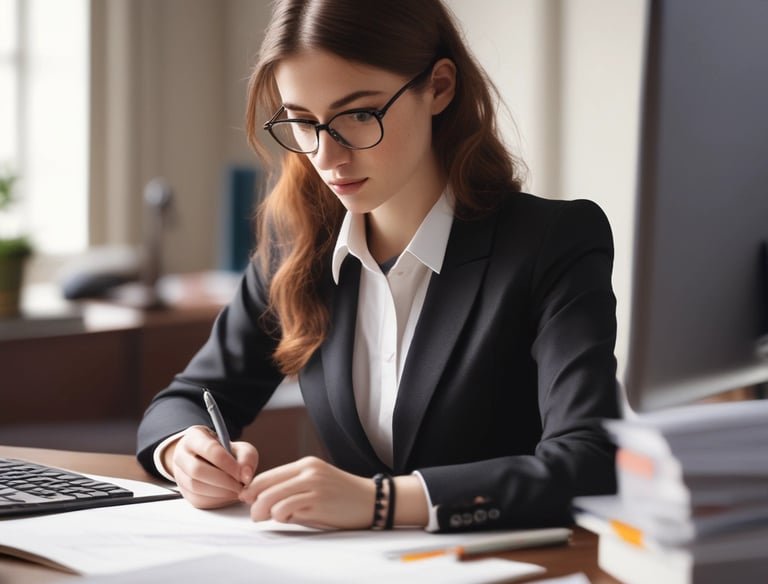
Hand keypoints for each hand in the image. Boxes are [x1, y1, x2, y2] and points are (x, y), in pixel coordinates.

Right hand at [167, 425, 258, 508]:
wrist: (211, 461)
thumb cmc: (226, 453)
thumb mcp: (240, 448)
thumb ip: (246, 457)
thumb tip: (246, 476)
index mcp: (194, 437)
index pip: (209, 449)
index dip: (227, 463)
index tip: (242, 473)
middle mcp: (181, 455)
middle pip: (197, 470)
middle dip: (223, 481)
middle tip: (241, 486)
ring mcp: (179, 475)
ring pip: (196, 487)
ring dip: (221, 492)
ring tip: (236, 490)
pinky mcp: (184, 492)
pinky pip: (198, 500)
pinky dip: (216, 500)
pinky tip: (228, 495)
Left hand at [239, 457, 373, 528]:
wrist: (371, 501)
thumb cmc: (342, 495)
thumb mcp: (317, 481)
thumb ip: (293, 486)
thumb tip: (262, 500)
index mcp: (306, 464)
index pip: (268, 475)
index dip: (252, 490)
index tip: (247, 500)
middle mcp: (308, 472)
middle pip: (265, 487)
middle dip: (253, 504)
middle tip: (255, 516)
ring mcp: (313, 487)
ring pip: (272, 500)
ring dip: (265, 513)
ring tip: (269, 519)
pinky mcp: (318, 504)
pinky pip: (286, 511)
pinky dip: (281, 517)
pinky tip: (289, 519)